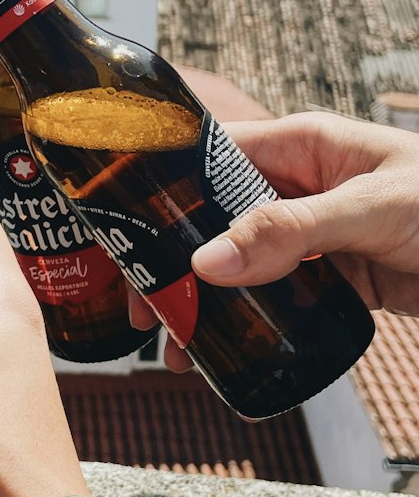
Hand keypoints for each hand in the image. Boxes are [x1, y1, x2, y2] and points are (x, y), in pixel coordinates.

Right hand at [127, 112, 418, 371]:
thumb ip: (291, 232)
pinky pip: (281, 300)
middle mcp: (301, 187)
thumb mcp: (373, 209)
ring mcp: (317, 235)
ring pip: (243, 265)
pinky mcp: (339, 279)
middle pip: (218, 220)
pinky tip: (227, 350)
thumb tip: (210, 262)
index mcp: (302, 146)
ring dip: (210, 301)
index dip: (163, 192)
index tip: (125, 233)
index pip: (211, 158)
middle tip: (145, 307)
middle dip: (177, 261)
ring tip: (176, 345)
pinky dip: (251, 324)